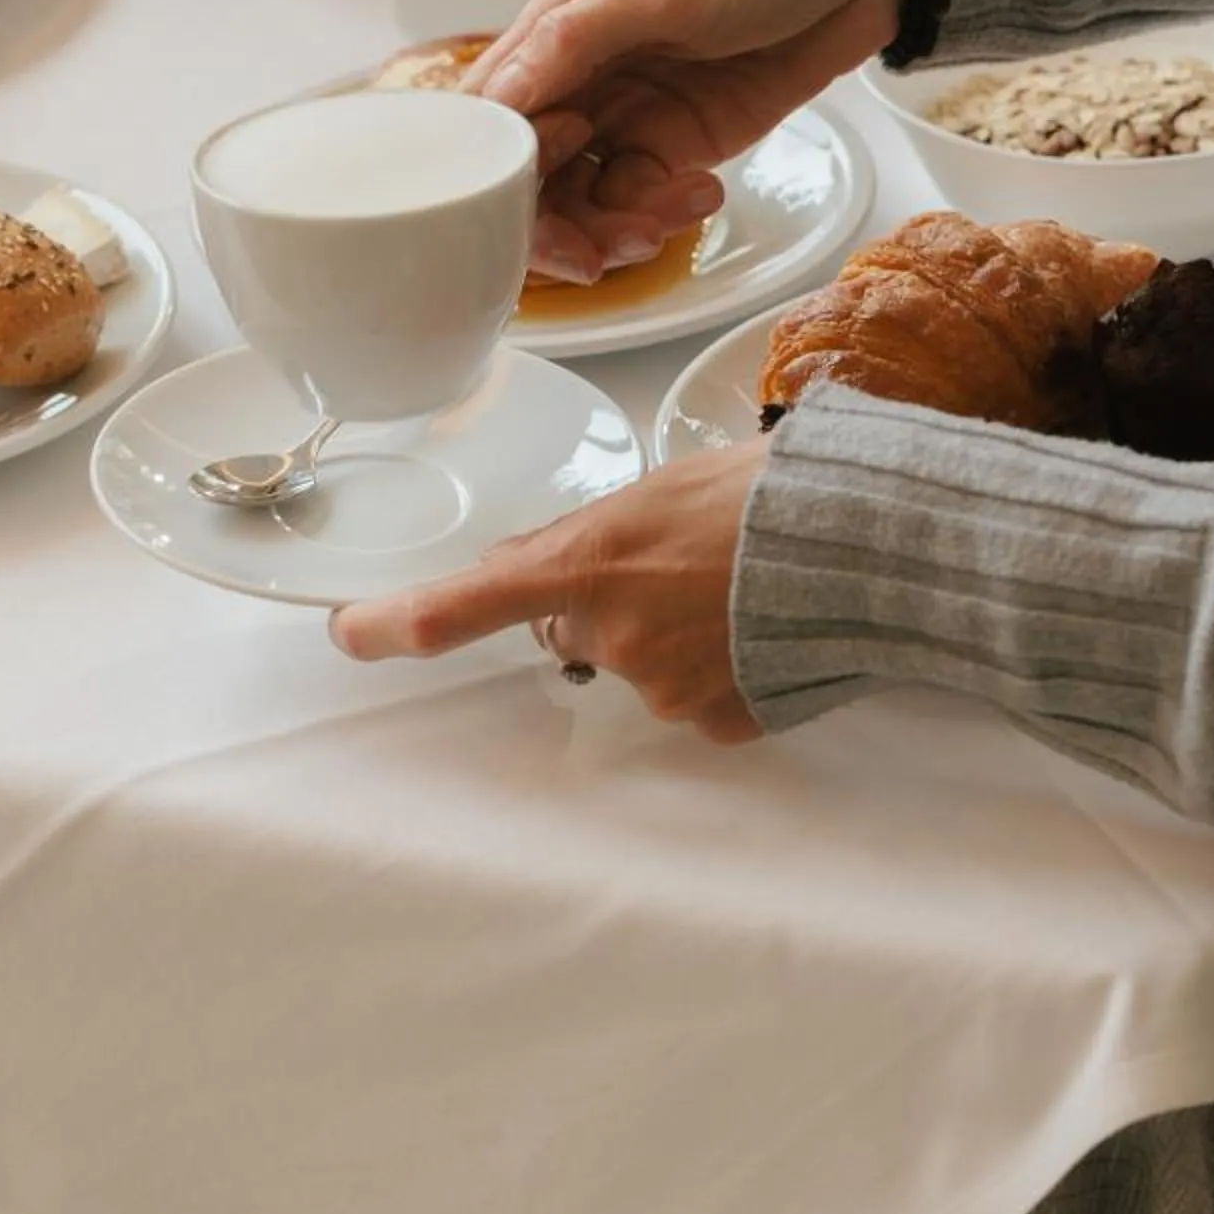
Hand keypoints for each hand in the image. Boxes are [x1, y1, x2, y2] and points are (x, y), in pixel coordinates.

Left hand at [331, 444, 764, 745]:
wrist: (864, 544)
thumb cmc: (763, 494)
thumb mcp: (655, 492)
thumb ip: (584, 536)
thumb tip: (532, 564)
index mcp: (586, 565)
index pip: (463, 605)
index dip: (396, 624)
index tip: (350, 634)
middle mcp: (612, 635)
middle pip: (570, 626)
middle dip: (602, 599)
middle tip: (675, 556)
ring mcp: (663, 688)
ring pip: (636, 660)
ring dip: (668, 627)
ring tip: (735, 580)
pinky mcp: (715, 721)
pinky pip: (691, 694)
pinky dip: (715, 664)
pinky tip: (756, 624)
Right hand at [468, 0, 909, 281]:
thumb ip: (576, 42)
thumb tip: (497, 95)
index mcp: (560, 22)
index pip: (494, 112)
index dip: (498, 171)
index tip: (529, 206)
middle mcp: (586, 73)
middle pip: (532, 172)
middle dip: (552, 222)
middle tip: (593, 254)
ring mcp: (635, 112)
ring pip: (585, 197)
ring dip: (611, 228)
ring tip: (657, 227)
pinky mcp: (685, 142)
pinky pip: (646, 199)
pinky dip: (664, 213)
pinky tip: (704, 194)